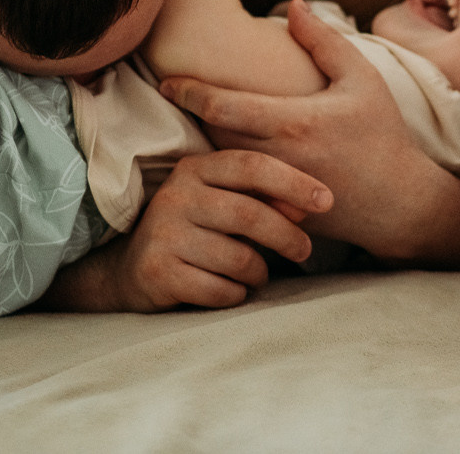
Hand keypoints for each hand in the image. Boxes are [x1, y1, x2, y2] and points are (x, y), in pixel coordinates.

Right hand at [107, 148, 330, 310]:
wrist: (131, 270)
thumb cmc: (196, 232)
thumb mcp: (224, 204)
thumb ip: (263, 198)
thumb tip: (307, 206)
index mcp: (195, 169)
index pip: (252, 166)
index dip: (294, 182)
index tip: (327, 201)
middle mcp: (175, 196)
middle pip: (249, 214)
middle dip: (287, 236)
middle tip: (304, 251)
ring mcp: (162, 235)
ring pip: (238, 258)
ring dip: (259, 273)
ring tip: (257, 274)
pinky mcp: (157, 272)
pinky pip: (218, 289)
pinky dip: (236, 294)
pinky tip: (232, 290)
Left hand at [162, 0, 433, 257]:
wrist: (401, 201)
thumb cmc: (383, 133)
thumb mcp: (362, 78)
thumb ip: (324, 40)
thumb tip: (294, 5)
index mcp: (292, 122)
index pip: (220, 106)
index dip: (187, 91)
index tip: (167, 81)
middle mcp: (276, 158)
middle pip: (209, 135)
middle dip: (190, 116)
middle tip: (170, 97)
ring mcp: (273, 190)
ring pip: (219, 164)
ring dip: (205, 143)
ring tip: (192, 123)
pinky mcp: (276, 211)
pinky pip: (236, 189)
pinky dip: (224, 173)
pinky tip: (218, 161)